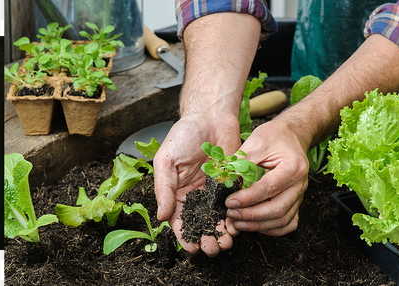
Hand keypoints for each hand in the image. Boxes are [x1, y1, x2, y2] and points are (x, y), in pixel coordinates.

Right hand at [153, 111, 239, 255]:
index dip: (184, 237)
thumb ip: (164, 189)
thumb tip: (162, 217)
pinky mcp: (232, 185)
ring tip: (226, 243)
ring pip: (218, 220)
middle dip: (206, 240)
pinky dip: (235, 218)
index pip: (179, 222)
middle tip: (212, 249)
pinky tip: (237, 227)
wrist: (211, 116)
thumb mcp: (166, 161)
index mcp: (177, 193)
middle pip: (200, 225)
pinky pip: (234, 206)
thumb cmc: (184, 135)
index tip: (191, 248)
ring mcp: (215, 192)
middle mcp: (196, 196)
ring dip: (222, 234)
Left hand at [226, 119, 308, 235]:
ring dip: (258, 225)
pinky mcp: (297, 202)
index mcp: (292, 167)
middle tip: (231, 214)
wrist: (292, 135)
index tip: (229, 202)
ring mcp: (300, 195)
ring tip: (238, 223)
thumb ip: (241, 163)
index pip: (269, 188)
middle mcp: (300, 184)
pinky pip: (289, 223)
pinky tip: (255, 225)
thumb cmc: (274, 136)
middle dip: (251, 216)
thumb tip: (224, 183)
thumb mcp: (256, 142)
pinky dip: (272, 229)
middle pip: (278, 209)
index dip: (248, 198)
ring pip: (283, 220)